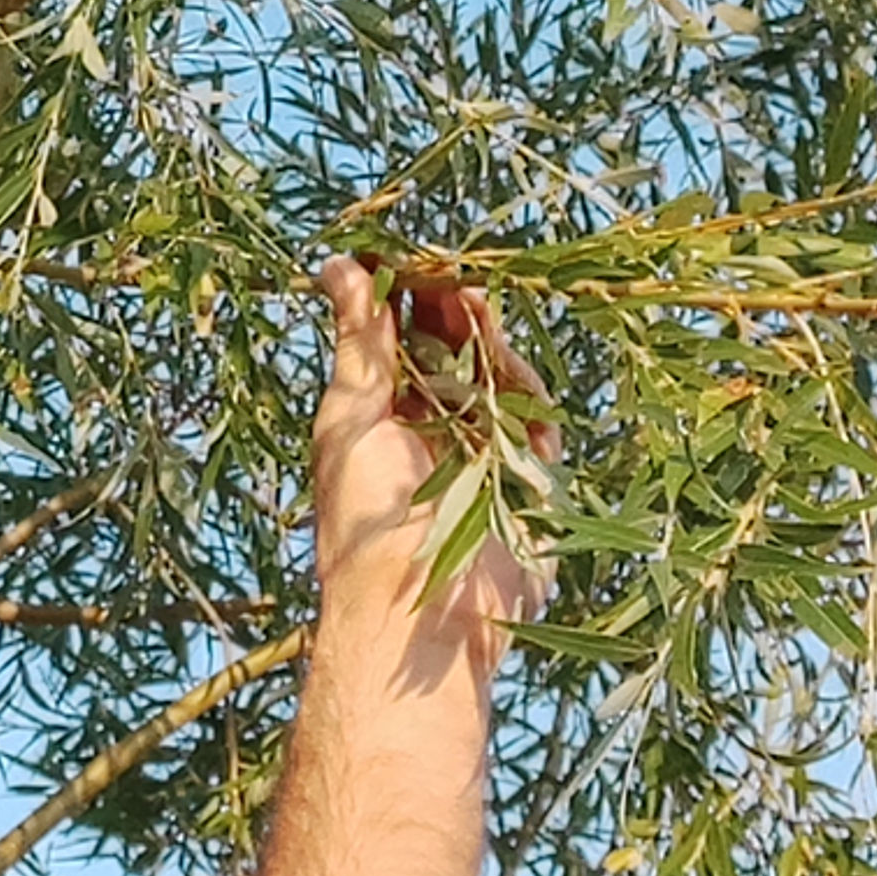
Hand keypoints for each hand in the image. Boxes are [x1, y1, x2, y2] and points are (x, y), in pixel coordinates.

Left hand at [306, 254, 556, 677]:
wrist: (420, 612)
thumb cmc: (366, 515)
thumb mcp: (352, 414)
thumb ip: (359, 340)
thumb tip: (338, 264)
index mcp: (378, 421)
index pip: (400, 344)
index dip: (410, 302)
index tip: (414, 262)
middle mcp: (430, 438)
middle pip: (454, 358)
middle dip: (456, 317)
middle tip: (456, 283)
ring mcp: (481, 460)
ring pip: (498, 384)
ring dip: (491, 346)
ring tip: (480, 312)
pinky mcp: (526, 486)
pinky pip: (538, 428)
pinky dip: (529, 397)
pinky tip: (513, 373)